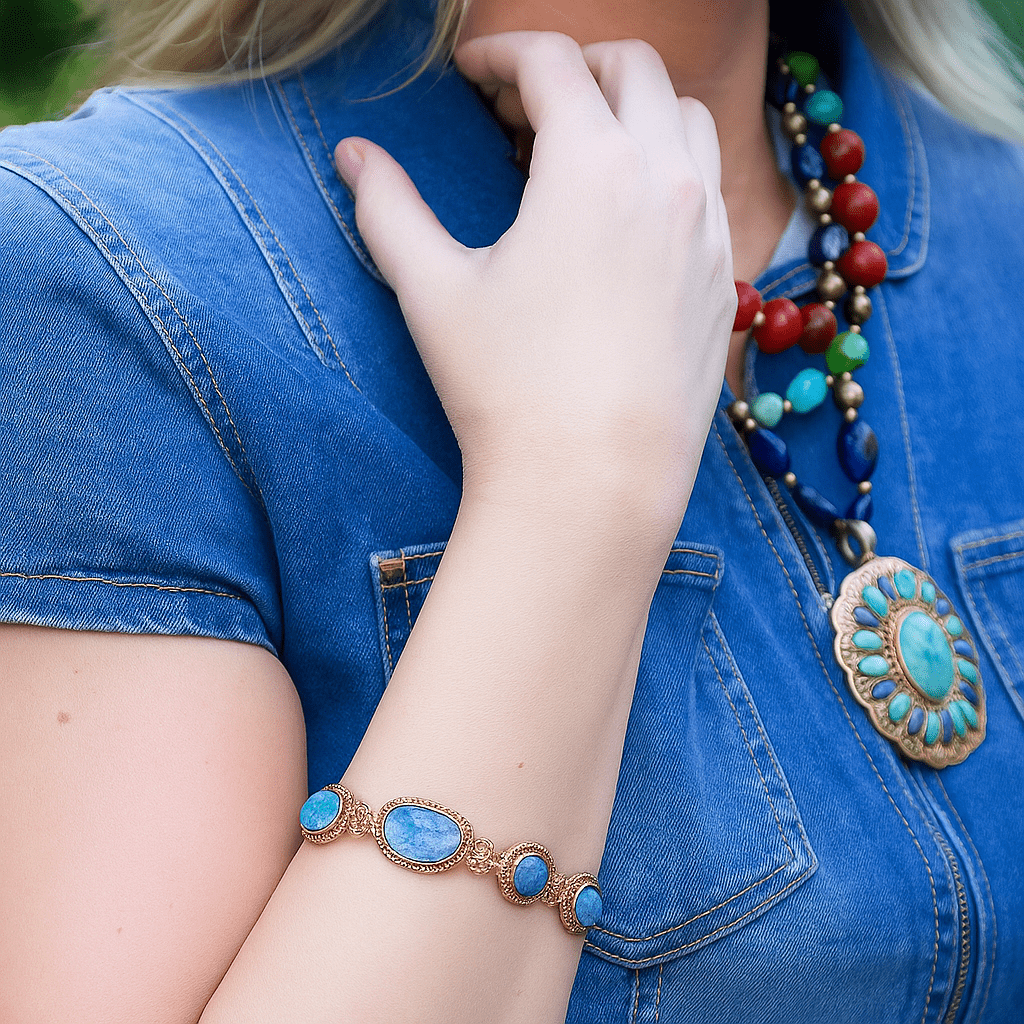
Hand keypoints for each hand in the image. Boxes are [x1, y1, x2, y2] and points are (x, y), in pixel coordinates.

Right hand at [335, 32, 734, 523]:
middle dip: (576, 66)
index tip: (470, 73)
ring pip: (685, 121)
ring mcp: (707, 230)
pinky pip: (708, 190)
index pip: (551, 61)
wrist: (595, 483)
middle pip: (632, 68)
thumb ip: (388, 209)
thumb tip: (353, 154)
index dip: (500, 52)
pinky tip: (628, 219)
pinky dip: (670, 170)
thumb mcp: (433, 293)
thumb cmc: (508, 390)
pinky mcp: (725, 281)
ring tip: (582, 152)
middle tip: (524, 105)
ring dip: (634, 110)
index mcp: (591, 165)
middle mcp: (665, 180)